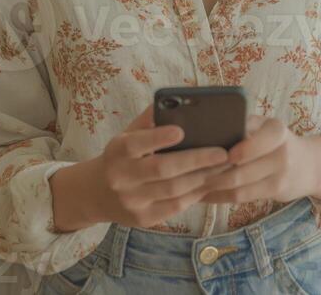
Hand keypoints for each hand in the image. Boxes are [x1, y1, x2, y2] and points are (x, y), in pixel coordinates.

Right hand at [93, 102, 230, 227]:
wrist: (97, 193)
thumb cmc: (122, 156)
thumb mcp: (128, 134)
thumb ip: (150, 119)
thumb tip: (179, 100)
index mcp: (117, 151)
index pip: (137, 143)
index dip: (158, 138)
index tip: (181, 131)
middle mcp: (121, 177)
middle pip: (162, 169)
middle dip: (196, 160)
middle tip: (223, 153)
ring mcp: (132, 201)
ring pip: (173, 190)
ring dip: (202, 178)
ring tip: (223, 167)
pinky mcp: (143, 219)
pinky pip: (175, 207)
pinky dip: (195, 194)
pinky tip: (209, 182)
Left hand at [199, 115, 316, 205]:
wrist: (309, 165)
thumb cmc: (276, 141)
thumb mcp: (265, 126)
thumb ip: (243, 125)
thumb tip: (208, 128)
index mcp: (276, 130)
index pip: (253, 142)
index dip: (233, 152)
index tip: (212, 154)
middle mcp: (282, 153)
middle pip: (241, 168)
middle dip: (212, 171)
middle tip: (187, 173)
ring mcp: (280, 176)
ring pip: (239, 185)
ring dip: (213, 187)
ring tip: (190, 185)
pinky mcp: (275, 193)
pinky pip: (242, 197)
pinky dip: (220, 197)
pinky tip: (204, 195)